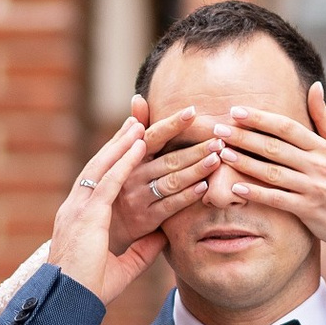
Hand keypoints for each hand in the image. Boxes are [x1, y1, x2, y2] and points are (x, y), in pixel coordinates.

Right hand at [50, 118, 168, 303]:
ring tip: (140, 123)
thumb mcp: (123, 268)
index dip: (115, 160)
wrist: (68, 304)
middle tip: (136, 120)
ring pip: (103, 167)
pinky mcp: (87, 216)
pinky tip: (139, 145)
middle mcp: (76, 207)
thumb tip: (163, 239)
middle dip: (119, 143)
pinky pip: (109, 182)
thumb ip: (142, 251)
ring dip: (123, 144)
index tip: (131, 142)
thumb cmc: (89, 291)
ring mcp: (79, 209)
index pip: (100, 180)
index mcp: (80, 218)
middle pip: (100, 166)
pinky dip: (124, 161)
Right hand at [108, 101, 221, 251]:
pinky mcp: (146, 218)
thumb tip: (138, 99)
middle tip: (218, 140)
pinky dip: (188, 195)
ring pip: (172, 181)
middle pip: (168, 159)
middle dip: (195, 149)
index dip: (172, 124)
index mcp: (129, 157)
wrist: (107, 225)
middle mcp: (132, 175)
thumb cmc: (121, 184)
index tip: (193, 111)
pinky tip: (205, 186)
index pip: (153, 136)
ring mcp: (139, 197)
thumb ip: (134, 130)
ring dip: (196, 169)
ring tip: (217, 159)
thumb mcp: (121, 157)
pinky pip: (171, 205)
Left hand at [209, 83, 325, 261]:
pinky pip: (276, 199)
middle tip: (219, 130)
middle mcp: (319, 165)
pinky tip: (235, 186)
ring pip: (272, 172)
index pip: (287, 128)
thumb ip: (324, 117)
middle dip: (244, 137)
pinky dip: (255, 193)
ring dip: (244, 162)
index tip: (236, 111)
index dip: (260, 118)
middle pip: (275, 147)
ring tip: (222, 154)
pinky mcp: (308, 210)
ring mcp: (314, 188)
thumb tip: (315, 85)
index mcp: (324, 147)